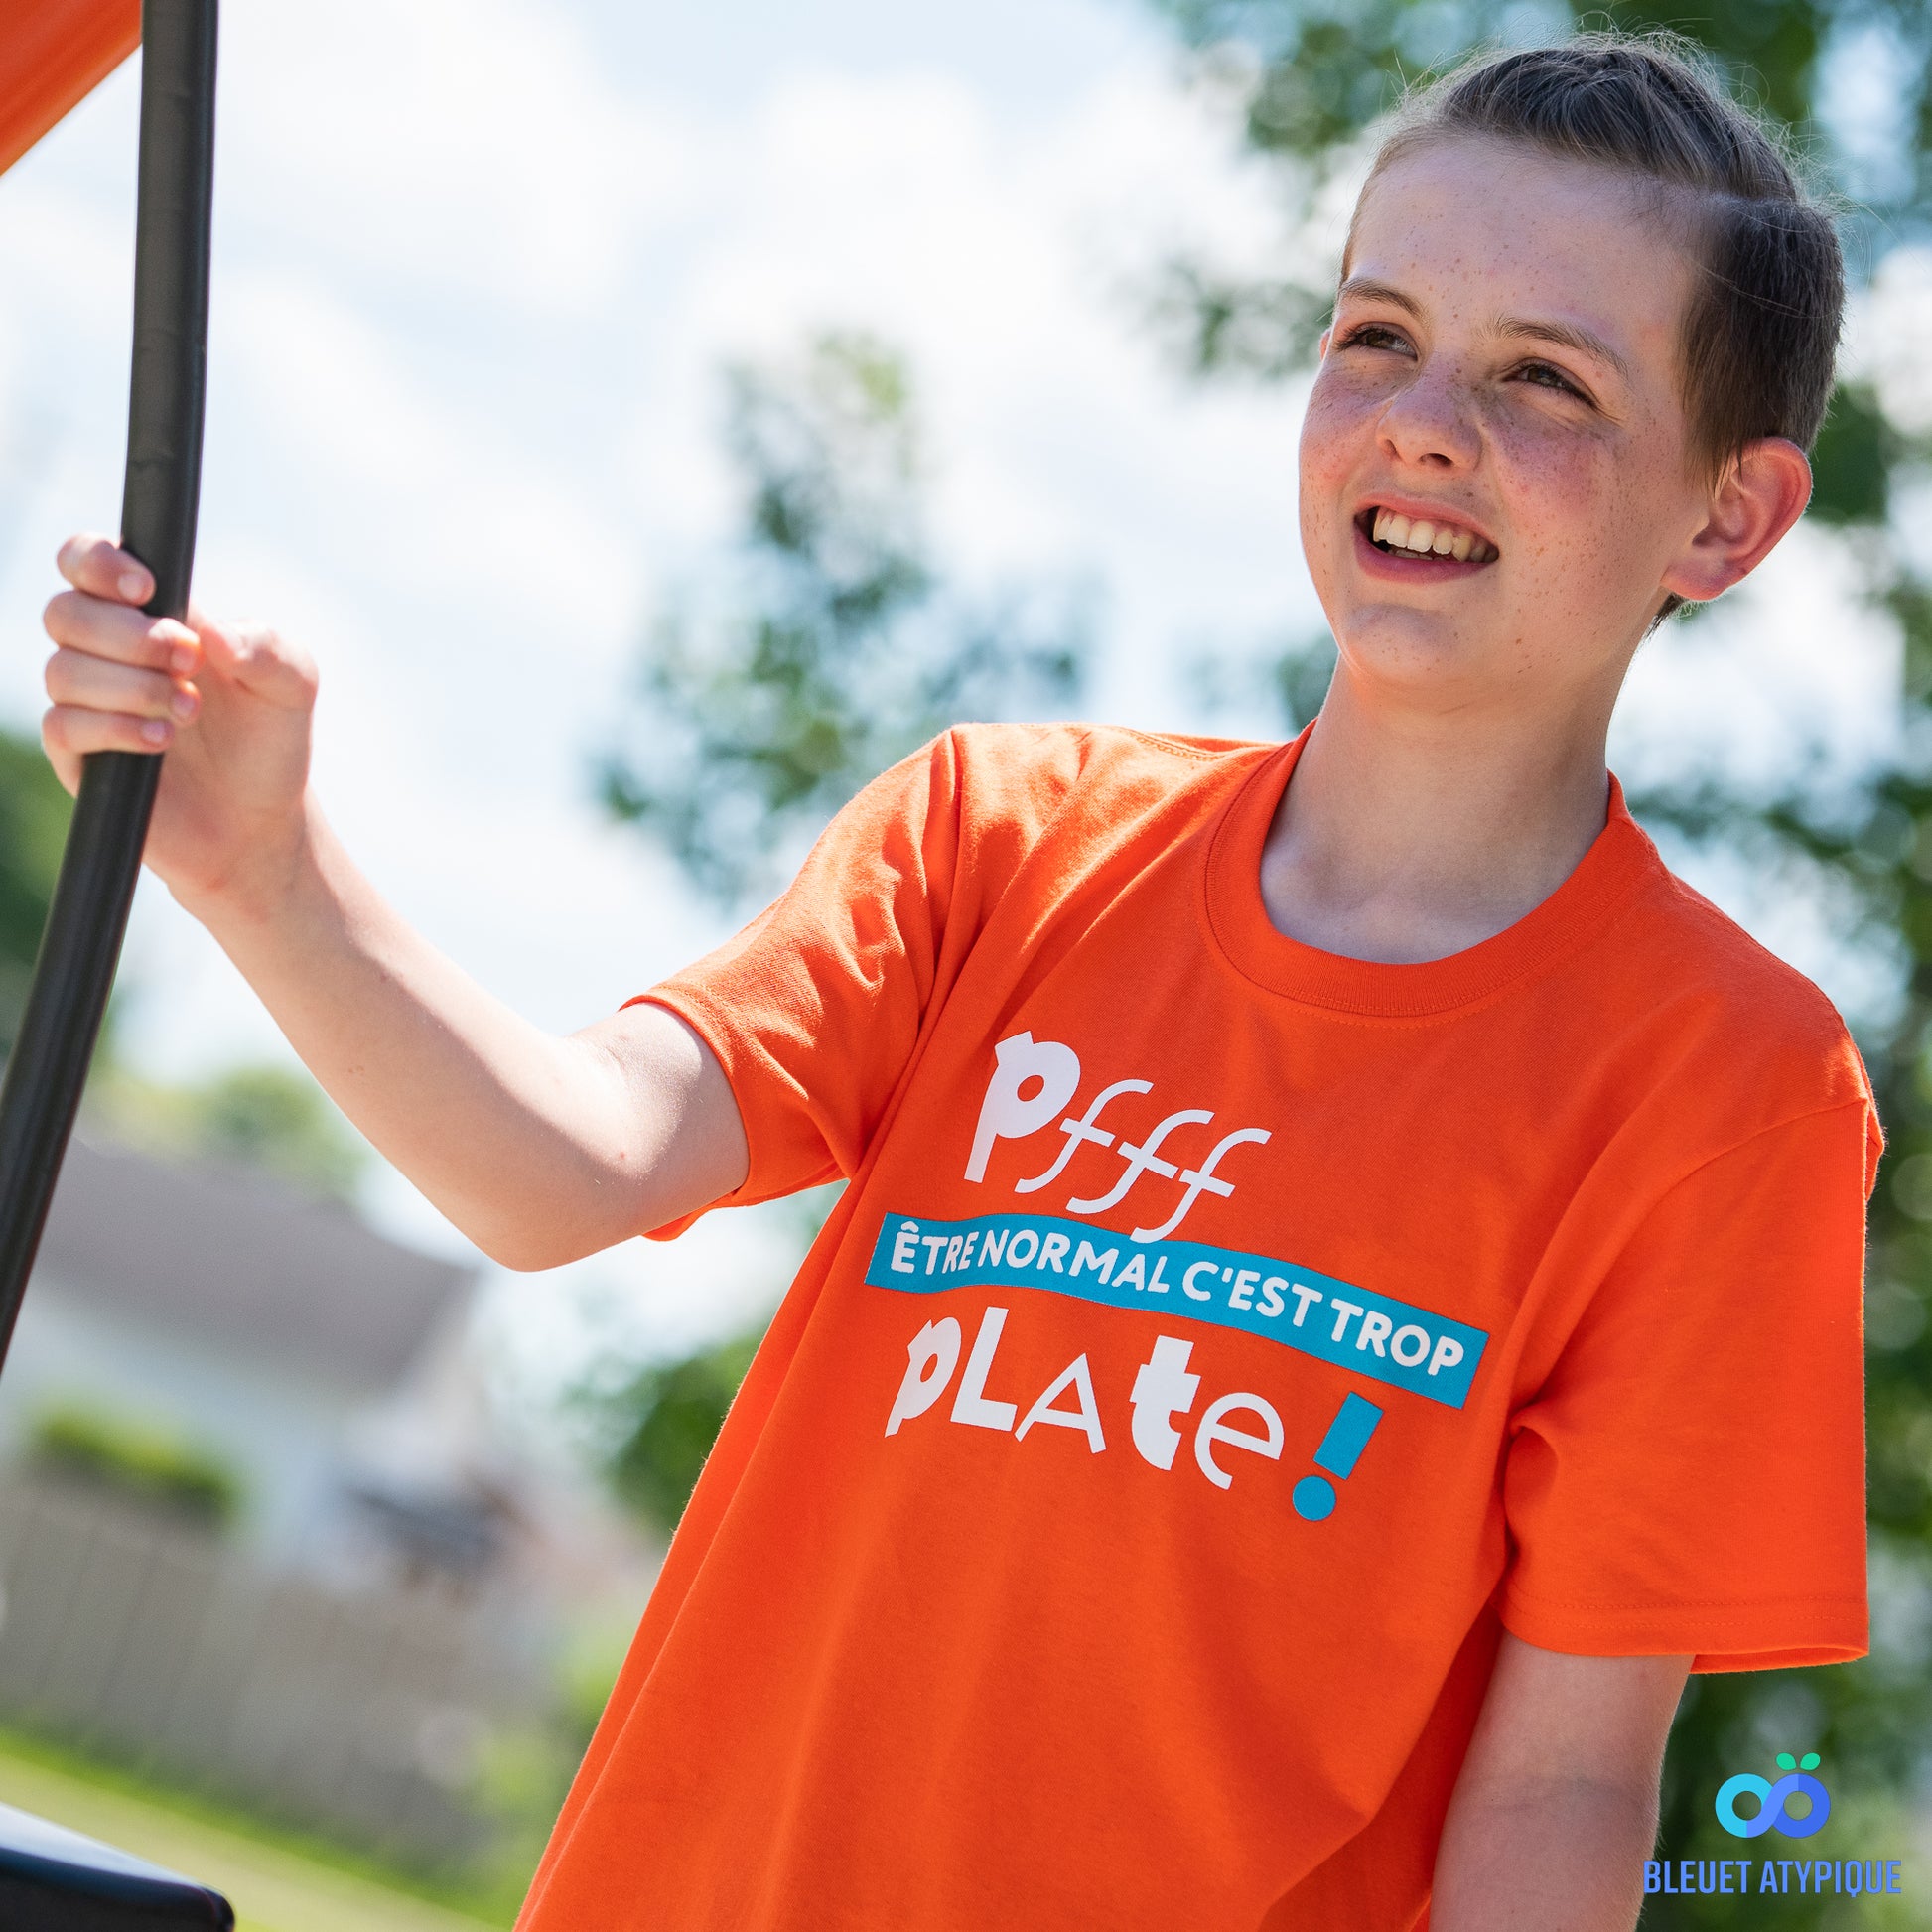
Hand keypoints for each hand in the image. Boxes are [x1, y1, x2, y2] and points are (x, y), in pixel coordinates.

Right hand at [42, 534, 318, 916]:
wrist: (262, 821)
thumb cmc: (270, 740)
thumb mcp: (293, 684)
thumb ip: (266, 646)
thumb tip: (211, 633)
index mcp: (150, 618)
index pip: (85, 562)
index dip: (97, 562)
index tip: (146, 589)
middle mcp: (107, 654)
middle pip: (66, 612)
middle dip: (129, 636)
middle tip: (188, 662)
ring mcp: (87, 704)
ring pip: (63, 669)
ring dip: (131, 686)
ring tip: (188, 711)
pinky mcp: (78, 755)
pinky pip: (64, 725)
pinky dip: (114, 727)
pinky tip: (160, 739)